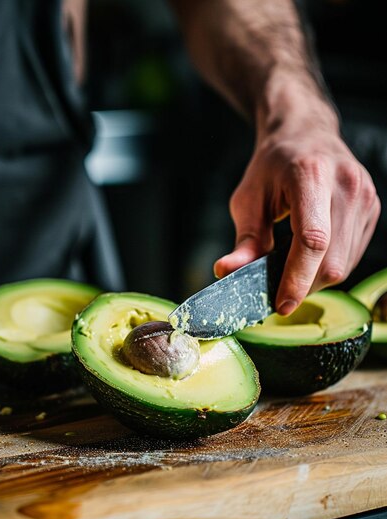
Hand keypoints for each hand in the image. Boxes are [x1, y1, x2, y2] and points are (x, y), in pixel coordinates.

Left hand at [214, 114, 380, 315]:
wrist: (305, 134)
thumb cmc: (272, 167)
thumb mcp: (248, 198)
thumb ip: (244, 239)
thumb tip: (226, 271)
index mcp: (311, 176)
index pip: (312, 240)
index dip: (297, 279)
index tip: (280, 304)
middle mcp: (346, 185)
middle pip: (331, 260)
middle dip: (304, 285)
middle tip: (279, 288)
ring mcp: (365, 197)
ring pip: (345, 265)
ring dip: (316, 279)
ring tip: (293, 266)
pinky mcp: (372, 209)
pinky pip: (352, 256)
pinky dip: (329, 267)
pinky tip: (311, 255)